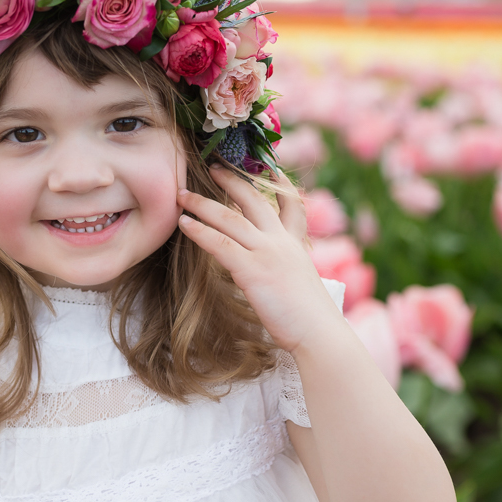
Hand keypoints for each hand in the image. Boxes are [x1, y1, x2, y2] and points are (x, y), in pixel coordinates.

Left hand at [177, 164, 341, 352]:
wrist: (320, 334)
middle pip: (254, 200)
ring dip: (202, 204)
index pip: (292, 205)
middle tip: (212, 166)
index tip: (269, 168)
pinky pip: (220, 244)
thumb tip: (274, 274)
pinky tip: (184, 223)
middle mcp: (282, 243)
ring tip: (182, 195)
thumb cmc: (311, 321)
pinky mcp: (253, 270)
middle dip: (231, 181)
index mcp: (295, 246)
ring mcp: (268, 253)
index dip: (280, 184)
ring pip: (230, 219)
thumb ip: (288, 271)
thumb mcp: (304, 285)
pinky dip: (200, 230)